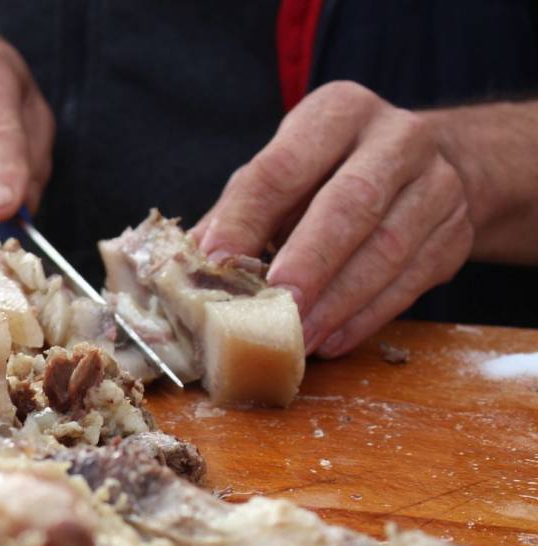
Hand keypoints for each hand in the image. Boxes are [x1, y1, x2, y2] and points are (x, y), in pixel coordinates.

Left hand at [194, 81, 473, 356]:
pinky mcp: (455, 232)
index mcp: (337, 113)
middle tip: (276, 303)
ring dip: (338, 301)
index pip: (283, 165)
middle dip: (310, 258)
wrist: (428, 169)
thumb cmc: (329, 175)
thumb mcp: (283, 173)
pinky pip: (411, 281)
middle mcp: (396, 138)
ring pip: (388, 248)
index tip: (215, 261)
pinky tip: (332, 339)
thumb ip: (237, 214)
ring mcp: (437, 184)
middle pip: (352, 202)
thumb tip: (183, 269)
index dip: (246, 217)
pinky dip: (367, 317)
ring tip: (297, 336)